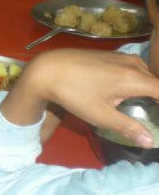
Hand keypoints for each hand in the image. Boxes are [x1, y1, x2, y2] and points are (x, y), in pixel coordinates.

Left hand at [2, 49, 158, 147]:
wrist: (46, 69)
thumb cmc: (74, 93)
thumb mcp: (101, 115)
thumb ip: (128, 127)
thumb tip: (149, 141)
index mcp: (134, 78)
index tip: (158, 121)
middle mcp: (131, 63)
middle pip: (156, 81)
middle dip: (157, 98)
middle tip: (150, 115)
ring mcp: (119, 56)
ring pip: (144, 72)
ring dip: (148, 87)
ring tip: (143, 106)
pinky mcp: (108, 54)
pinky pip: (132, 66)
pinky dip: (137, 78)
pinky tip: (126, 91)